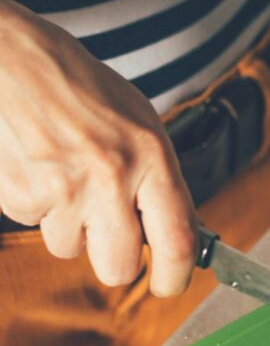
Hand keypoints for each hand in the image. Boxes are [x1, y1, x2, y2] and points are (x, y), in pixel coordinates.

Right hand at [0, 0, 196, 295]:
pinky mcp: (21, 195)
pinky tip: (41, 167)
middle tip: (112, 235)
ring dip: (72, 226)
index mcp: (152, 158)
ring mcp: (64, 190)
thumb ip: (160, 181)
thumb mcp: (143, 126)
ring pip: (71, 249)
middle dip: (115, 262)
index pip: (177, 242)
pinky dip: (39, 206)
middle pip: (118, 268)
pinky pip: (35, 225)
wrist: (16, 61)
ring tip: (69, 178)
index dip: (175, 276)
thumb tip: (177, 234)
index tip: (169, 284)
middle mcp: (112, 178)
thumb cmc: (84, 91)